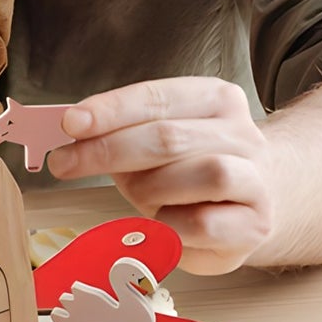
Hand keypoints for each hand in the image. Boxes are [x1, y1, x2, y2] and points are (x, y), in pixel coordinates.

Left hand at [47, 77, 273, 274]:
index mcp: (214, 98)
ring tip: (137, 195)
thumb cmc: (188, 168)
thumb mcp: (152, 140)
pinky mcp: (256, 224)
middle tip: (64, 163)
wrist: (255, 202)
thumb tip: (73, 135)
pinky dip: (170, 225)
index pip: (156, 97)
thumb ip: (120, 132)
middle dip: (109, 150)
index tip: (70, 123)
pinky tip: (160, 223)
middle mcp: (242, 133)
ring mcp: (256, 179)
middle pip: (170, 136)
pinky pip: (206, 224)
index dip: (110, 110)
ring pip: (205, 173)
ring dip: (152, 187)